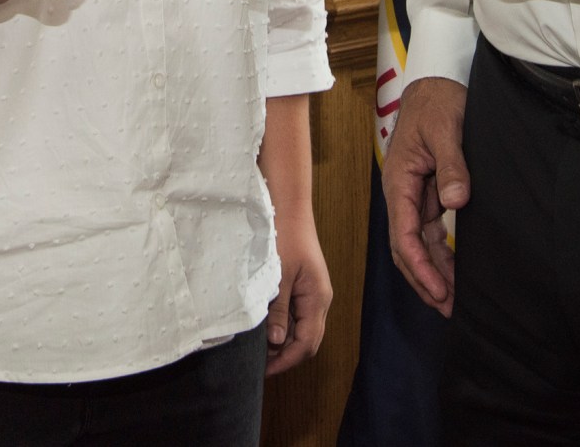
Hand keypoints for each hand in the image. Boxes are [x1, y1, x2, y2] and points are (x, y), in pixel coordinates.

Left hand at [265, 208, 331, 374]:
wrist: (289, 208)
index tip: (264, 371)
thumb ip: (279, 310)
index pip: (307, 344)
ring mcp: (313, 294)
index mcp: (317, 299)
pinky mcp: (304, 287)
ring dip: (284, 342)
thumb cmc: (284, 238)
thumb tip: (277, 342)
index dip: (286, 361)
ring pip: (303, 329)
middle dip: (286, 356)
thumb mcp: (279, 276)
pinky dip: (284, 327)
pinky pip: (298, 316)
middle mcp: (320, 300)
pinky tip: (266, 327)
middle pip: (308, 341)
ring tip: (259, 349)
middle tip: (259, 364)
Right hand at [382, 77, 468, 315]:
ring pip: (418, 245)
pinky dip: (440, 256)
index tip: (437, 289)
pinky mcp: (429, 195)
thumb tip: (455, 203)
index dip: (419, 266)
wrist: (436, 85)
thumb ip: (452, 165)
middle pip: (406, 248)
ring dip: (433, 273)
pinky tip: (454, 274)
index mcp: (399, 181)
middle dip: (424, 280)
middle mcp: (402, 194)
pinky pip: (431, 233)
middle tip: (448, 307)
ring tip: (453, 302)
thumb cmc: (437, 103)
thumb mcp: (446, 130)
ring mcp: (415, 197)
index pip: (404, 234)